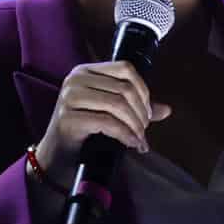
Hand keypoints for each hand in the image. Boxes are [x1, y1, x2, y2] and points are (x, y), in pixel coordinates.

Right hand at [34, 61, 172, 182]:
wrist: (56, 154)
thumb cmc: (84, 131)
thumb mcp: (110, 113)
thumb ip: (135, 108)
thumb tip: (167, 110)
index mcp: (86, 71)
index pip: (125, 69)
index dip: (143, 91)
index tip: (147, 114)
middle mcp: (76, 79)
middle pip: (124, 89)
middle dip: (141, 114)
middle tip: (144, 132)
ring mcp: (69, 97)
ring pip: (118, 105)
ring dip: (135, 126)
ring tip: (139, 140)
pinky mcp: (68, 118)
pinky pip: (107, 123)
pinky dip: (125, 135)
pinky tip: (131, 144)